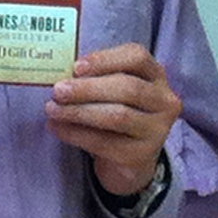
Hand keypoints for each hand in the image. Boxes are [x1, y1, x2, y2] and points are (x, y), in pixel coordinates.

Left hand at [46, 44, 182, 198]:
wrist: (129, 159)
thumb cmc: (116, 112)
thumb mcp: (112, 90)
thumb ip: (95, 78)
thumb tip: (61, 75)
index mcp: (156, 75)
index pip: (137, 57)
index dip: (106, 59)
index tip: (76, 67)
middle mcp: (164, 100)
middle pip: (128, 88)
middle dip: (88, 89)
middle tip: (58, 91)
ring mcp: (157, 129)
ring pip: (118, 116)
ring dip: (80, 111)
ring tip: (52, 109)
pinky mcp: (142, 155)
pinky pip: (106, 142)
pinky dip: (77, 134)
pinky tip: (58, 128)